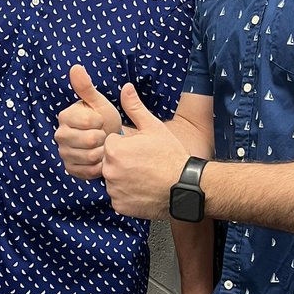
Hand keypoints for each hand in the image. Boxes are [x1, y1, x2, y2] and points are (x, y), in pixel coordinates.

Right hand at [54, 65, 121, 178]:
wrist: (109, 141)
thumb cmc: (103, 119)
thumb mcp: (98, 102)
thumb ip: (86, 87)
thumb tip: (75, 67)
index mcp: (65, 116)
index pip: (89, 122)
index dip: (101, 122)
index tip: (101, 121)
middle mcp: (60, 135)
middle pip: (90, 141)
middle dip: (103, 138)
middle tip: (103, 135)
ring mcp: (64, 153)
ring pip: (91, 157)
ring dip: (102, 153)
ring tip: (102, 147)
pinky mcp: (70, 169)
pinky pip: (89, 171)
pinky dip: (99, 166)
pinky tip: (100, 159)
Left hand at [103, 84, 187, 218]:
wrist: (184, 187)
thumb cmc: (170, 156)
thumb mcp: (154, 127)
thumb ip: (135, 108)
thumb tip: (125, 88)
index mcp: (114, 150)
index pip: (111, 143)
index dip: (126, 146)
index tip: (141, 150)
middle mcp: (109, 171)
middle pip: (110, 162)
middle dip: (123, 162)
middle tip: (144, 164)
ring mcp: (114, 190)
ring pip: (114, 180)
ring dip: (124, 179)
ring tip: (145, 177)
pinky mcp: (119, 206)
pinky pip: (118, 197)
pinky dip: (128, 195)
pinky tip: (143, 190)